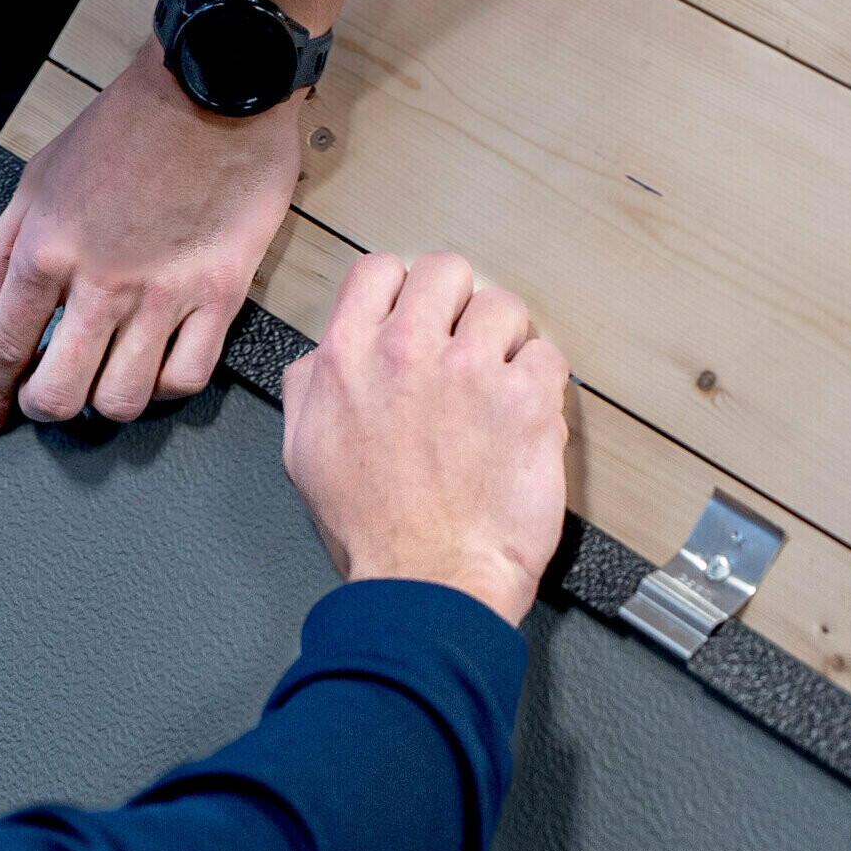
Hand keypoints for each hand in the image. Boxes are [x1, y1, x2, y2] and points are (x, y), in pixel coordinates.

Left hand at [0, 38, 299, 431]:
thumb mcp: (39, 176)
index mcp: (47, 248)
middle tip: (49, 396)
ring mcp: (164, 292)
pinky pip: (187, 377)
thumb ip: (6, 249)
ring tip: (105, 381)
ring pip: (122, 399)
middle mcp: (101, 280)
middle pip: (58, 392)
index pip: (4, 345)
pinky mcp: (220, 293)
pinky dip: (165, 388)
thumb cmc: (126, 124)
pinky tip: (157, 369)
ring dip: (105, 404)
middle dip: (43, 407)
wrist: (212, 84)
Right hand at [279, 253, 569, 624]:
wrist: (428, 581)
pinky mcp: (526, 400)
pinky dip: (541, 382)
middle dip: (458, 303)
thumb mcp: (303, 454)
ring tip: (498, 383)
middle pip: (446, 270)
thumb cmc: (371, 531)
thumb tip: (324, 360)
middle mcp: (405, 351)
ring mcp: (469, 371)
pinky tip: (523, 416)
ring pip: (504, 306)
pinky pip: (547, 356)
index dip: (401, 289)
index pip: (378, 270)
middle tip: (463, 343)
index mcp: (346, 359)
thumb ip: (310, 390)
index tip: (416, 313)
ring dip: (505, 342)